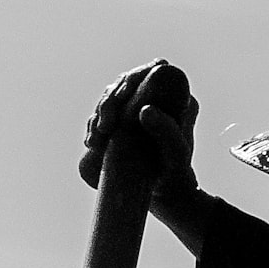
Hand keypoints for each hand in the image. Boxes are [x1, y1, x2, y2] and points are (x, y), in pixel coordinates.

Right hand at [80, 59, 199, 198]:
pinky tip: (91, 141)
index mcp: (177, 97)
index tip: (119, 99)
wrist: (167, 196)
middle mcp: (159, 99)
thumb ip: (167, 133)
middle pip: (126, 83)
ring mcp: (139, 111)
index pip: (153, 71)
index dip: (132, 78)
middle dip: (109, 100)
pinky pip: (104, 116)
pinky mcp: (125, 125)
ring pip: (111, 97)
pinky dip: (93, 126)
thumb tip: (145, 110)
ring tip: (94, 140)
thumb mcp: (176, 156)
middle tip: (103, 127)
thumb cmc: (177, 176)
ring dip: (98, 114)